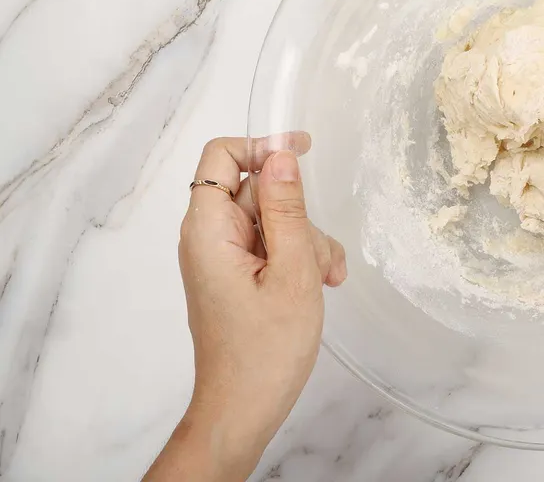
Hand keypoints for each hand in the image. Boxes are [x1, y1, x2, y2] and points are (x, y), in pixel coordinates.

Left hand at [145, 134, 345, 480]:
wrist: (244, 409)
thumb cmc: (265, 350)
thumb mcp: (292, 272)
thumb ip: (287, 210)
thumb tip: (281, 156)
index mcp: (208, 229)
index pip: (222, 156)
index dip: (262, 145)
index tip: (304, 150)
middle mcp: (208, 237)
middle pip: (256, 191)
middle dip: (299, 213)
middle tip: (323, 255)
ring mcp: (222, 258)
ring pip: (272, 221)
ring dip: (307, 242)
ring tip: (324, 280)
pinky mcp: (236, 276)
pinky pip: (270, 247)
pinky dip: (298, 259)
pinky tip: (319, 286)